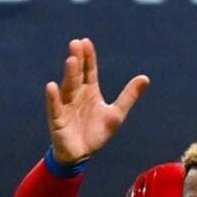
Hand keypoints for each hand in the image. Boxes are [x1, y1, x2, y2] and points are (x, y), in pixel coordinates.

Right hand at [46, 39, 148, 163]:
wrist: (83, 154)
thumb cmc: (97, 132)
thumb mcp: (117, 113)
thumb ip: (129, 96)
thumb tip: (145, 77)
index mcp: (90, 92)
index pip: (89, 71)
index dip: (88, 58)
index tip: (86, 42)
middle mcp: (76, 95)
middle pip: (78, 76)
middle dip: (78, 61)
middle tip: (76, 43)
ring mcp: (66, 106)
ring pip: (68, 88)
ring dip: (69, 75)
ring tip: (71, 60)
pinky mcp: (58, 120)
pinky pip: (55, 107)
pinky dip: (53, 98)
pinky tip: (51, 86)